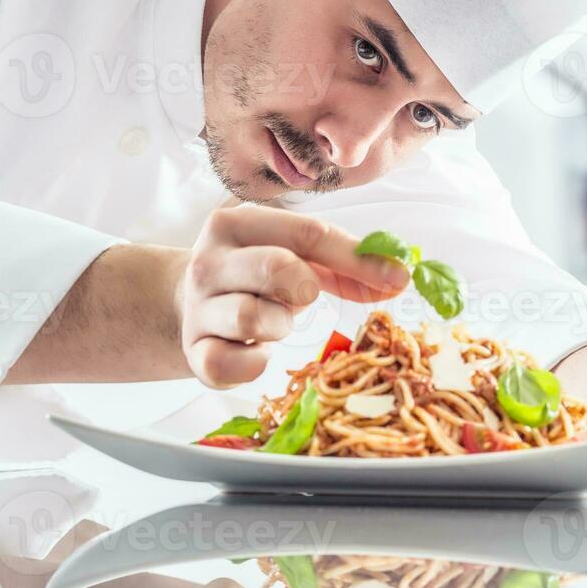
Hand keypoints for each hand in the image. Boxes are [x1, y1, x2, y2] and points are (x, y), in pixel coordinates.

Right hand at [180, 207, 408, 386]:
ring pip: (254, 317)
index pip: (308, 233)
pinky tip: (258, 352)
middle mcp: (209, 261)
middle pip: (276, 267)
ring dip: (281, 325)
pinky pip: (231, 364)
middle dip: (306, 287)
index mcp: (237, 223)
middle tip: (305, 297)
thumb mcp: (292, 255)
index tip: (399, 278)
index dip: (358, 259)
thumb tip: (399, 276)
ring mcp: (198, 307)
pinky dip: (255, 363)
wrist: (188, 304)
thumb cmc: (254, 276)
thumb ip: (343, 263)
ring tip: (275, 320)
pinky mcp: (193, 351)